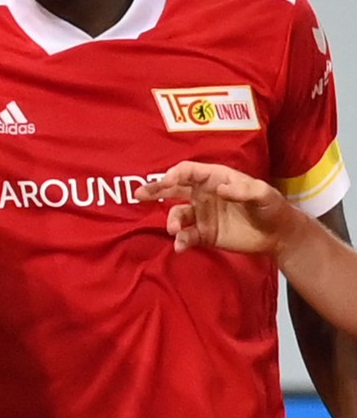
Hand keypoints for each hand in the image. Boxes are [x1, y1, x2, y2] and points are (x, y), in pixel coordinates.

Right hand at [137, 161, 299, 255]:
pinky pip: (187, 236)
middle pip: (174, 189)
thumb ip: (244, 190)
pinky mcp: (204, 234)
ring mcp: (202, 215)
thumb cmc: (273, 207)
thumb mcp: (264, 194)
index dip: (176, 174)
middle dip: (156, 190)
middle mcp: (204, 194)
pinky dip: (181, 240)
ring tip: (175, 230)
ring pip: (178, 214)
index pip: (190, 172)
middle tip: (139, 194)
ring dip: (172, 221)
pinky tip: (181, 246)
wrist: (279, 235)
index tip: (166, 181)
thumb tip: (220, 189)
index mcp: (216, 179)